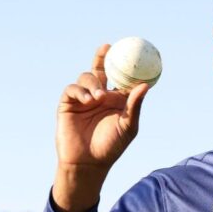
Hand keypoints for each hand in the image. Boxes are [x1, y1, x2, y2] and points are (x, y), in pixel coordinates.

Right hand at [53, 44, 148, 211]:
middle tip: (106, 48)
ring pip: (86, 78)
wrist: (88, 163)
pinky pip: (72, 89)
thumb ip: (135, 106)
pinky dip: (80, 91)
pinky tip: (88, 100)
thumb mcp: (128, 127)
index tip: (129, 51)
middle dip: (101, 58)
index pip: (119, 77)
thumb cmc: (111, 147)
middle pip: (100, 70)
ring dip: (92, 82)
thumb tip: (144, 85)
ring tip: (98, 97)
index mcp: (116, 100)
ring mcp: (83, 99)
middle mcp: (99, 96)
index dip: (122, 64)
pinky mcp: (68, 105)